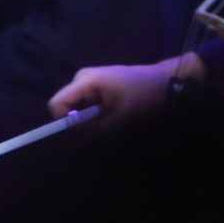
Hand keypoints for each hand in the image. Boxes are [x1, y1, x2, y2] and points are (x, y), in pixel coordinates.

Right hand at [48, 54, 197, 124]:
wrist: (166, 81)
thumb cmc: (145, 95)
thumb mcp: (123, 117)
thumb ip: (97, 130)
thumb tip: (78, 143)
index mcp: (85, 80)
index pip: (57, 103)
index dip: (64, 123)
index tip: (81, 136)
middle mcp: (82, 78)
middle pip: (66, 107)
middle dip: (79, 124)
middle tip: (102, 131)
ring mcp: (88, 82)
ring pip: (77, 109)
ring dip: (89, 122)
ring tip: (110, 124)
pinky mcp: (96, 87)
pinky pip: (86, 106)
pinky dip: (95, 117)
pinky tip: (112, 118)